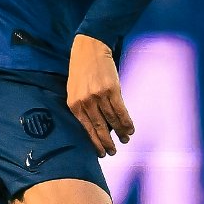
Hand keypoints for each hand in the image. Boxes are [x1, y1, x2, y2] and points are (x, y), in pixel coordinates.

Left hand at [66, 34, 134, 157]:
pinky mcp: (112, 90)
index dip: (95, 143)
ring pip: (112, 121)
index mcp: (74, 104)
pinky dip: (127, 122)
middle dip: (107, 143)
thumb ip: (82, 108)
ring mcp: (98, 96)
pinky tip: (130, 129)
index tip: (101, 154)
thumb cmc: (82, 71)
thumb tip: (96, 128)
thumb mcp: (74, 90)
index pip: (86, 129)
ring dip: (120, 133)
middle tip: (113, 152)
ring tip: (125, 140)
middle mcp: (85, 102)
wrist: (89, 48)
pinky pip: (121, 111)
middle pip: (99, 128)